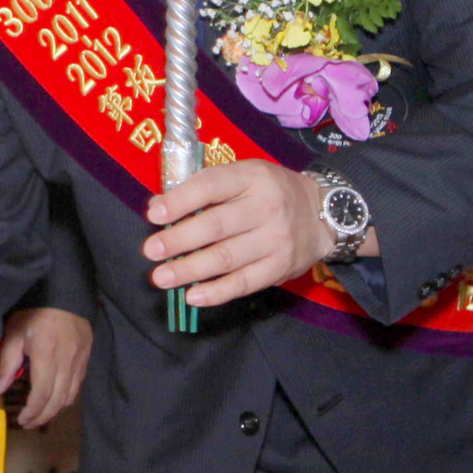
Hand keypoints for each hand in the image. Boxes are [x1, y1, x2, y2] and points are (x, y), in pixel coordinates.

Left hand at [0, 307, 90, 426]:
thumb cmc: (34, 313)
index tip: (22, 419)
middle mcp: (66, 361)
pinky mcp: (86, 358)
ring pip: (70, 396)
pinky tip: (54, 399)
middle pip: (57, 400)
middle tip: (28, 423)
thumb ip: (7, 364)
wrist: (63, 295)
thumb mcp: (14, 334)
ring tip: (39, 415)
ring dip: (54, 410)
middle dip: (42, 416)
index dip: (32, 411)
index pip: (42, 393)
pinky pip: (77, 386)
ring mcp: (79, 361)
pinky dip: (66, 398)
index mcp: (46, 354)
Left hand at [145, 161, 367, 309]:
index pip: (211, 186)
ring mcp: (276, 239)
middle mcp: (267, 206)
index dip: (180, 200)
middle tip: (151, 251)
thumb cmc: (269, 192)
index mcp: (253, 177)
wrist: (322, 215)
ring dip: (190, 270)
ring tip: (161, 277)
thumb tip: (158, 207)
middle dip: (179, 240)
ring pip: (227, 258)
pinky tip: (193, 296)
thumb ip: (204, 189)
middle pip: (216, 226)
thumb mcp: (243, 176)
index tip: (154, 215)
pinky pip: (245, 283)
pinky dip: (217, 292)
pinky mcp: (281, 267)